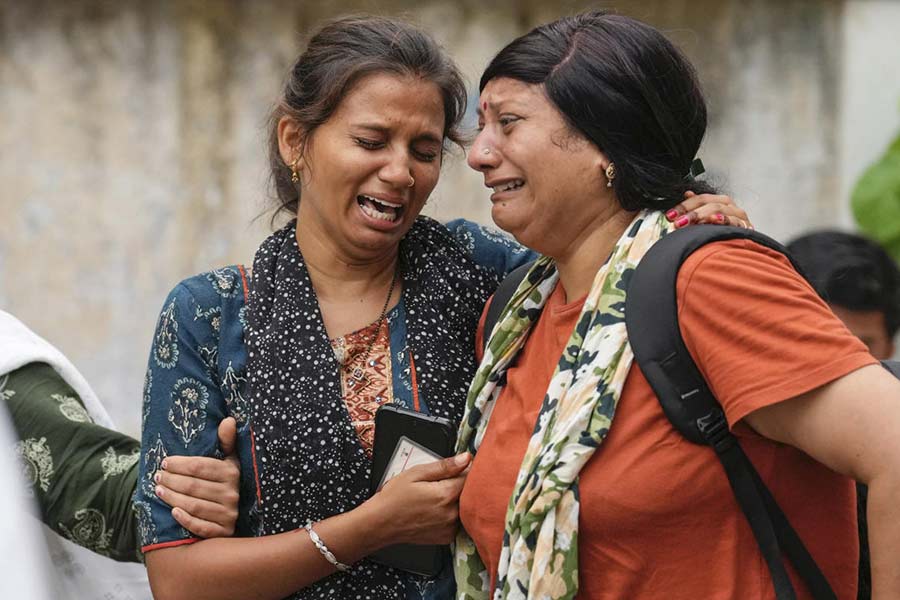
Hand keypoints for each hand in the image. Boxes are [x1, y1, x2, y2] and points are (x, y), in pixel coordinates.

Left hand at [155, 417, 240, 537]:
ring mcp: (228, 514)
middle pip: (193, 486)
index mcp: (232, 473)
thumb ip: (227, 441)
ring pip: (193, 505)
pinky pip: (201, 526)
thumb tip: (229, 420)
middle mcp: (232, 494)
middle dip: (171, 480)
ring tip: (158, 490)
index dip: (180, 464)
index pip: (200, 467)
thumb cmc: (226, 481)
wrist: (236, 513)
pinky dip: (186, 519)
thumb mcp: (229, 460)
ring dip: (172, 498)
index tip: (164, 462)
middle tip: (157, 477)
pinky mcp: (223, 532)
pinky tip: (173, 512)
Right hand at [370, 452, 470, 545]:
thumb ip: (445, 466)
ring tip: (435, 497)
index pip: (470, 477)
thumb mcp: (416, 473)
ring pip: (464, 507)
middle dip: (460, 484)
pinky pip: (457, 520)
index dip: (465, 469)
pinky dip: (451, 513)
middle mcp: (451, 513)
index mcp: (446, 495)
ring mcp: (450, 527)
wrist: (381, 523)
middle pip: (469, 493)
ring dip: (456, 500)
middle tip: (442, 483)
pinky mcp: (447, 537)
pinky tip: (436, 509)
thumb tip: (466, 458)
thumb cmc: (394, 498)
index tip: (458, 467)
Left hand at [666, 191, 752, 228]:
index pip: (699, 198)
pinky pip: (734, 221)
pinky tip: (715, 219)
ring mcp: (737, 215)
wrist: (741, 249)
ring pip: (718, 209)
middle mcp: (728, 205)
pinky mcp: (745, 226)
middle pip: (707, 201)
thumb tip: (687, 193)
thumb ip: (697, 208)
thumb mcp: (706, 221)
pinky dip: (724, 219)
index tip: (669, 216)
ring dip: (701, 215)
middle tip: (676, 222)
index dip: (683, 206)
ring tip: (688, 221)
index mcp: (718, 201)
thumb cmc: (723, 234)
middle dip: (689, 211)